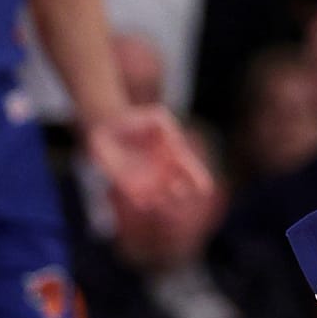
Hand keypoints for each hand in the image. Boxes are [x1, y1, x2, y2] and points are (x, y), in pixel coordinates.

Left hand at [87, 105, 212, 214]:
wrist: (111, 127)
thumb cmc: (138, 120)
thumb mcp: (157, 116)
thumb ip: (167, 128)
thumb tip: (175, 145)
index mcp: (175, 155)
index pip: (190, 169)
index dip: (198, 179)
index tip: (205, 188)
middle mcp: (164, 172)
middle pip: (178, 189)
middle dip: (178, 192)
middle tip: (176, 188)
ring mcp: (147, 181)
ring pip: (159, 198)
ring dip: (160, 199)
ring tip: (158, 197)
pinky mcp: (128, 186)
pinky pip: (138, 199)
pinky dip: (141, 201)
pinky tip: (141, 200)